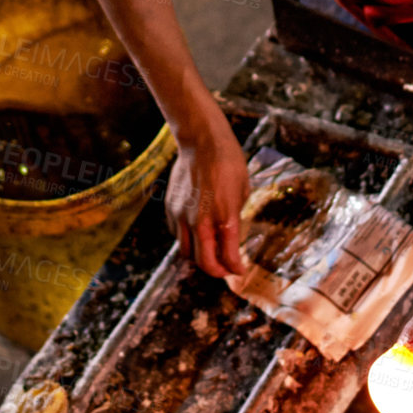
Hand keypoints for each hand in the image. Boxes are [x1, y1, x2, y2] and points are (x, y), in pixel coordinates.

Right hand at [166, 121, 250, 278]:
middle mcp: (200, 220)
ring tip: (210, 252)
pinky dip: (187, 239)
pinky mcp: (170, 208)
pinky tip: (197, 232)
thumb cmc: (229, 162)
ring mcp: (181, 215)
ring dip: (199, 256)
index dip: (235, 269)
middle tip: (225, 269)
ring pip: (186, 251)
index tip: (239, 271)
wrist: (202, 141)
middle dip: (216, 270)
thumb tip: (232, 233)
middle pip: (203, 262)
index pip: (227, 258)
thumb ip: (235, 216)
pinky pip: (177, 234)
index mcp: (224, 217)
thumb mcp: (242, 190)